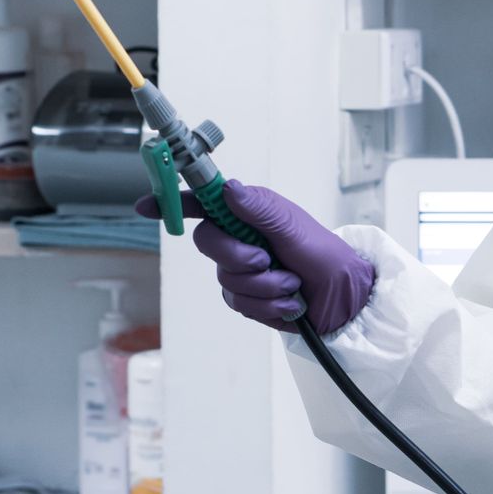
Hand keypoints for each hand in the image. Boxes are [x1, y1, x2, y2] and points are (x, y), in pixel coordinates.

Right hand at [135, 179, 374, 334]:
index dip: (172, 202)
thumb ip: (260, 210)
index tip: (147, 205)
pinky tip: (289, 302)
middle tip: (265, 259)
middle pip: (208, 245)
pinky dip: (268, 304)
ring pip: (226, 280)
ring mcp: (243, 269)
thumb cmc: (327, 256)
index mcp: (249, 212)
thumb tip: (230, 189)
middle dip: (237, 257)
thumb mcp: (295, 228)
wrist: (346, 301)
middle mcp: (241, 237)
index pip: (202, 202)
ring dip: (263, 286)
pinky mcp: (249, 297)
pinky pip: (240, 304)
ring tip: (291, 284)